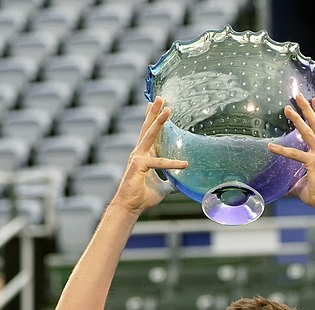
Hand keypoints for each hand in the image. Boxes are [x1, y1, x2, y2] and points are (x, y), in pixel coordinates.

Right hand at [111, 96, 187, 213]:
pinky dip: (172, 163)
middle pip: (147, 127)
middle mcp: (139, 152)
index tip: (156, 105)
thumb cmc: (143, 196)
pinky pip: (158, 162)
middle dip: (154, 112)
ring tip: (167, 109)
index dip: (153, 118)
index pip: (149, 133)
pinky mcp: (138, 166)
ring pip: (149, 135)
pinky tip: (184, 164)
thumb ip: (171, 183)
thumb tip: (180, 185)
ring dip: (158, 121)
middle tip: (160, 97)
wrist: (130, 207)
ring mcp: (137, 157)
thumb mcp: (162, 188)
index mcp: (145, 155)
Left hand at [267, 93, 314, 210]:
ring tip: (287, 108)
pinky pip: (295, 154)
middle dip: (306, 108)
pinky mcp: (313, 163)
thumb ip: (294, 180)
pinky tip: (270, 146)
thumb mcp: (303, 182)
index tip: (314, 100)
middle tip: (298, 95)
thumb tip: (283, 186)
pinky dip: (282, 150)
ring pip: (307, 132)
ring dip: (297, 119)